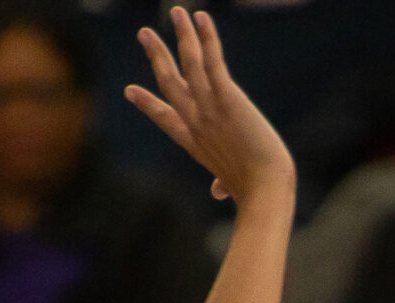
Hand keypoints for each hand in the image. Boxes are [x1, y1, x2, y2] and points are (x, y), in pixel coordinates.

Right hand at [126, 8, 294, 208]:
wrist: (264, 192)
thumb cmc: (254, 191)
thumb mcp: (231, 185)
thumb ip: (221, 183)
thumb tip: (218, 192)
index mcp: (194, 143)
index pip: (165, 119)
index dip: (147, 103)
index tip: (130, 90)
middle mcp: (196, 122)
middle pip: (169, 82)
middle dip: (156, 55)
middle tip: (144, 33)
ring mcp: (209, 109)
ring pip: (188, 63)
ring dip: (181, 34)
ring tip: (176, 11)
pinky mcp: (228, 99)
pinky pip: (213, 61)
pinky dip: (206, 37)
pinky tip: (200, 17)